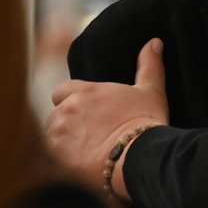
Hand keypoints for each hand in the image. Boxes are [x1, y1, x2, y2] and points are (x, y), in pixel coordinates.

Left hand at [44, 39, 168, 200]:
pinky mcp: (56, 158)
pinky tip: (81, 163)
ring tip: (86, 151)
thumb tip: (154, 43)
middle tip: (90, 134)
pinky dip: (63, 159)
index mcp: (83, 91)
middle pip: (56, 114)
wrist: (138, 158)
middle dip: (68, 122)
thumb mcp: (150, 91)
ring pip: (53, 136)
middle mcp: (66, 110)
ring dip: (64, 141)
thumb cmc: (145, 123)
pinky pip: (52, 156)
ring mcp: (58, 135)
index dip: (72, 101)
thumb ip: (149, 65)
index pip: (62, 91)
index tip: (88, 112)